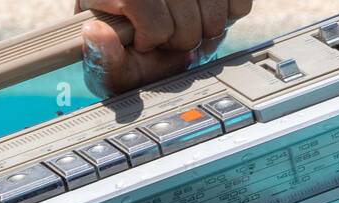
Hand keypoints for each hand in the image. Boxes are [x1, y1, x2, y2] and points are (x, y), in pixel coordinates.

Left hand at [76, 0, 253, 96]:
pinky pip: (239, 5)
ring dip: (204, 32)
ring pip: (216, 15)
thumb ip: (102, 58)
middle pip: (188, 22)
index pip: (152, 18)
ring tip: (186, 30)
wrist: (140, 22)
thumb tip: (98, 33)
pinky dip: (228, 16)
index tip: (143, 42)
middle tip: (166, 39)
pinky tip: (205, 16)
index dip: (151, 38)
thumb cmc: (125, 45)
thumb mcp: (106, 61)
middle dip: (179, 41)